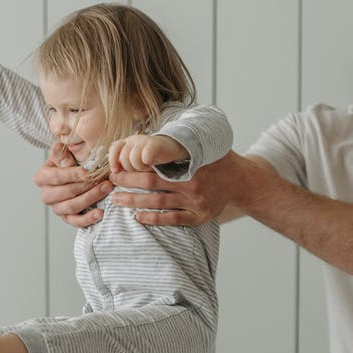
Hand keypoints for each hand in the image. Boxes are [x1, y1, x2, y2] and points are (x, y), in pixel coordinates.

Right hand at [34, 143, 112, 227]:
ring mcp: (56, 208)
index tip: (88, 173)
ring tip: (106, 190)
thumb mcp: (63, 153)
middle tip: (104, 181)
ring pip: (72, 207)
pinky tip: (100, 213)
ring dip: (91, 199)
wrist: (70, 173)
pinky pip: (76, 222)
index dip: (73, 175)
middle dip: (87, 187)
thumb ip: (61, 154)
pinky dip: (88, 218)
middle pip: (67, 193)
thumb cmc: (67, 161)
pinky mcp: (66, 218)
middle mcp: (46, 195)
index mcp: (42, 177)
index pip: (57, 177)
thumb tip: (67, 163)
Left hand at [107, 151, 247, 225]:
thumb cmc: (215, 159)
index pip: (155, 163)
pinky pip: (172, 219)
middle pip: (151, 183)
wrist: (241, 180)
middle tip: (111, 181)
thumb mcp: (201, 144)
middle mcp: (193, 182)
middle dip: (128, 182)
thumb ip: (177, 141)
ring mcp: (197, 201)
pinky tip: (137, 217)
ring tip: (116, 199)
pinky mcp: (200, 217)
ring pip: (157, 203)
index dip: (133, 165)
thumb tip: (146, 133)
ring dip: (134, 202)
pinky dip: (152, 219)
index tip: (118, 165)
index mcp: (190, 162)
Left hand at [108, 134, 187, 172]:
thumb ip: (124, 166)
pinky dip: (146, 163)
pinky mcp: (154, 144)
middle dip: (129, 169)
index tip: (115, 171)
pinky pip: (144, 156)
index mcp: (127, 143)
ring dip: (138, 167)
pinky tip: (150, 165)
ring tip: (145, 168)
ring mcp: (144, 140)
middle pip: (123, 157)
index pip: (114, 148)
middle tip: (138, 171)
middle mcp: (133, 140)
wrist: (172, 149)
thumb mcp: (136, 161)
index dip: (112, 160)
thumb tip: (113, 177)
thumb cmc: (152, 159)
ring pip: (132, 158)